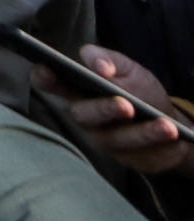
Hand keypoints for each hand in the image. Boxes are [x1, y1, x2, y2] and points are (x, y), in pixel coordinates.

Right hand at [41, 45, 192, 174]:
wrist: (169, 122)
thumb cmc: (140, 90)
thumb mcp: (129, 68)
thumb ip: (109, 59)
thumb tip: (99, 67)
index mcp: (78, 91)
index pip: (51, 84)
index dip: (43, 77)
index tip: (46, 68)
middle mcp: (86, 118)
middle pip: (83, 115)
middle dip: (104, 110)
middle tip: (126, 105)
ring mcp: (105, 142)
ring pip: (117, 140)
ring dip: (143, 133)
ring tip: (166, 126)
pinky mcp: (128, 160)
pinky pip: (142, 157)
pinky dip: (161, 148)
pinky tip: (177, 139)